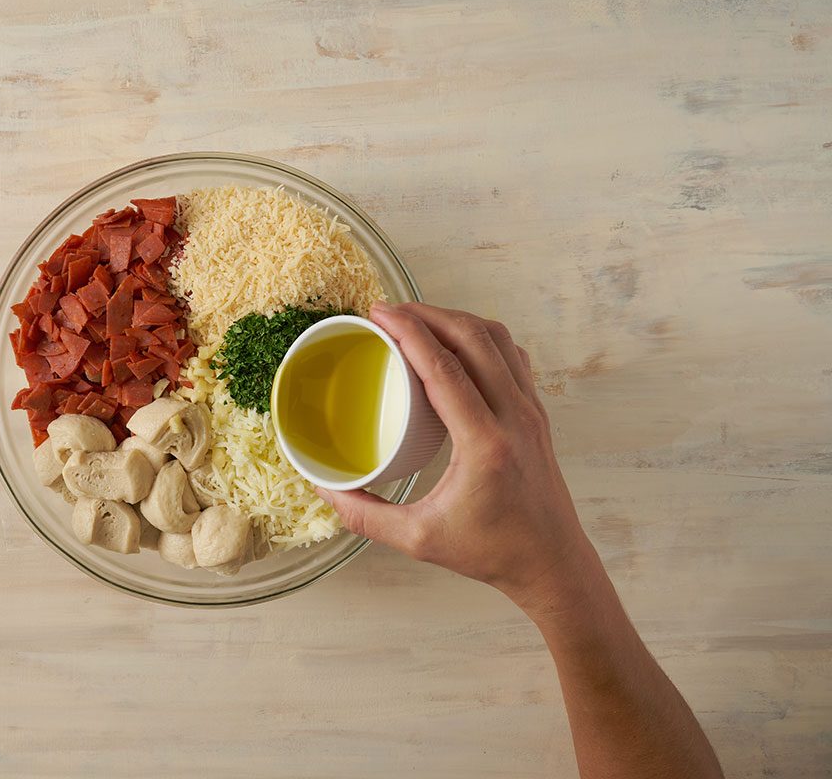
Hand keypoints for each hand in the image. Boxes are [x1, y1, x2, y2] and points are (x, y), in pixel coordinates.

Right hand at [317, 302, 594, 610]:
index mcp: (484, 444)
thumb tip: (324, 488)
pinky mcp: (537, 414)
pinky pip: (512, 356)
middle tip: (389, 312)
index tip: (378, 315)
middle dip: (428, 314)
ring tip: (419, 320)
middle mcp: (514, 418)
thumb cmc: (491, 553)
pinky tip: (457, 344)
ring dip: (457, 319)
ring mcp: (531, 412)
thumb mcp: (418, 539)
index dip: (409, 332)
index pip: (445, 368)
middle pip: (473, 338)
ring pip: (498, 339)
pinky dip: (481, 337)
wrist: (552, 564)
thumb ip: (365, 516)